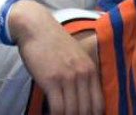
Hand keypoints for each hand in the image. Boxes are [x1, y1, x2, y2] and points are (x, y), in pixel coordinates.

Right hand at [9, 0, 102, 114]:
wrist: (37, 28)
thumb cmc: (54, 43)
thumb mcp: (76, 56)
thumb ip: (82, 74)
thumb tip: (82, 98)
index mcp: (90, 69)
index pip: (98, 104)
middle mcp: (83, 74)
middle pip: (86, 110)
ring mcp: (68, 77)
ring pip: (72, 112)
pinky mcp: (52, 80)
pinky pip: (58, 108)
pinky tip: (49, 114)